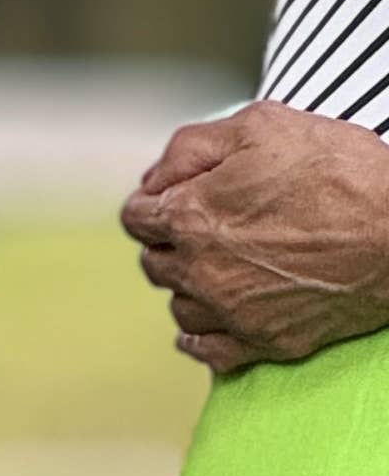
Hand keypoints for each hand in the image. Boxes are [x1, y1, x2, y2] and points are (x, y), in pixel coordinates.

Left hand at [120, 100, 388, 373]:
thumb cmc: (339, 170)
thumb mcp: (261, 125)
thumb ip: (193, 147)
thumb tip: (154, 178)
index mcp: (190, 218)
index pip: (136, 217)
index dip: (152, 201)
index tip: (173, 198)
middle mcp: (199, 271)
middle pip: (154, 262)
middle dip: (169, 241)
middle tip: (205, 225)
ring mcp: (229, 312)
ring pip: (178, 306)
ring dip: (187, 285)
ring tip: (217, 266)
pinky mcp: (262, 341)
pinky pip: (207, 350)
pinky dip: (202, 335)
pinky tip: (212, 318)